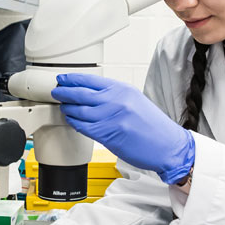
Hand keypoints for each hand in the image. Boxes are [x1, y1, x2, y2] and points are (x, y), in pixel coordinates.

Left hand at [52, 73, 194, 183]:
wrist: (168, 145)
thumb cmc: (153, 125)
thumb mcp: (135, 100)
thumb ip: (114, 95)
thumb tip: (91, 94)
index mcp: (123, 90)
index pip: (90, 80)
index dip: (72, 79)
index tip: (63, 79)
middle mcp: (116, 101)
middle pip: (81, 94)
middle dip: (64, 92)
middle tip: (56, 92)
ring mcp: (111, 118)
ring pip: (79, 111)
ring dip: (68, 109)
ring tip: (63, 107)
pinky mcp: (108, 135)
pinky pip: (84, 127)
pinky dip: (75, 123)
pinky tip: (72, 120)